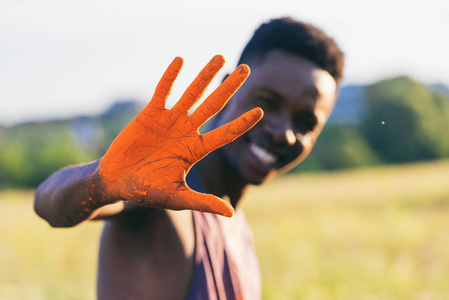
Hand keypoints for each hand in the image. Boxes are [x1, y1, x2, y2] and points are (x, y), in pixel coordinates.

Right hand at [97, 55, 262, 216]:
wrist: (116, 180)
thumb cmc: (146, 190)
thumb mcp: (177, 197)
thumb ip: (203, 201)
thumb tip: (231, 213)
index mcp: (195, 150)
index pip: (224, 134)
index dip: (241, 123)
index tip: (260, 111)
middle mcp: (186, 131)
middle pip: (213, 105)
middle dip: (230, 87)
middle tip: (246, 69)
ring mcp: (169, 120)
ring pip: (192, 92)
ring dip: (205, 75)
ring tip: (220, 57)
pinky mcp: (150, 113)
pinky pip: (162, 90)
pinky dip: (171, 77)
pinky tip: (180, 60)